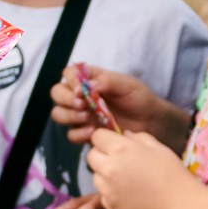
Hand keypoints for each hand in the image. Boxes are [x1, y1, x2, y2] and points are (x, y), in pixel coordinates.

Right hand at [50, 65, 186, 147]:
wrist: (150, 121)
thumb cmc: (138, 97)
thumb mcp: (126, 84)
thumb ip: (107, 81)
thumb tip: (87, 85)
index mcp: (89, 79)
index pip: (68, 74)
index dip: (70, 81)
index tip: (81, 90)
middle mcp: (81, 96)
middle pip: (57, 93)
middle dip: (65, 99)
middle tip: (81, 104)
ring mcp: (81, 114)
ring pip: (59, 114)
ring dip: (69, 116)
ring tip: (87, 117)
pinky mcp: (85, 132)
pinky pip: (72, 134)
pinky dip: (78, 133)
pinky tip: (93, 131)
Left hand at [85, 128, 194, 208]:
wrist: (179, 204)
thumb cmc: (172, 172)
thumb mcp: (157, 147)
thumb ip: (137, 137)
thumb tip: (124, 134)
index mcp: (120, 149)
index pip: (96, 136)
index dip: (105, 139)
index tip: (114, 144)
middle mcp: (109, 168)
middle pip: (91, 156)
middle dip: (102, 156)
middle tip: (120, 162)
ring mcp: (107, 190)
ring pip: (95, 176)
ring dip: (105, 175)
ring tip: (127, 180)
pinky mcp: (110, 206)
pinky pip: (103, 195)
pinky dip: (112, 193)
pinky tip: (130, 194)